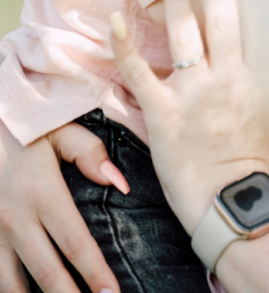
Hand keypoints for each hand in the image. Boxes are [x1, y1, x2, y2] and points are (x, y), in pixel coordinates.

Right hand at [0, 119, 124, 292]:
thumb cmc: (22, 128)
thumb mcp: (57, 130)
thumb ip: (90, 153)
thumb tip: (120, 183)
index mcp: (42, 193)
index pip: (75, 242)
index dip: (94, 272)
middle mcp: (15, 218)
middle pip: (46, 273)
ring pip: (11, 284)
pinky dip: (9, 290)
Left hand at [111, 0, 268, 234]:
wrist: (232, 201)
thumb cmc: (259, 153)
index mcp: (260, 72)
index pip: (257, 12)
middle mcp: (229, 75)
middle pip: (222, 11)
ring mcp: (194, 93)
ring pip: (185, 30)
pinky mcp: (163, 113)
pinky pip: (140, 73)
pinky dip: (125, 45)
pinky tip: (115, 16)